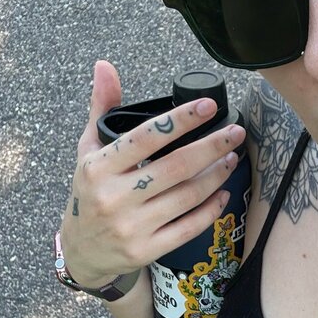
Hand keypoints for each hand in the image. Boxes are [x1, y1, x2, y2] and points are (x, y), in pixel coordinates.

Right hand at [59, 59, 243, 288]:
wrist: (80, 251)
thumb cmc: (90, 192)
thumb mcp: (87, 150)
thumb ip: (102, 108)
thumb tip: (105, 66)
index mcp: (99, 166)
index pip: (147, 137)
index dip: (182, 120)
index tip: (210, 106)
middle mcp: (114, 196)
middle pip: (176, 167)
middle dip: (212, 146)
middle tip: (236, 132)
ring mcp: (131, 226)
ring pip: (187, 196)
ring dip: (216, 175)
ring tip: (232, 158)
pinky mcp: (146, 250)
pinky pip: (188, 227)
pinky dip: (211, 209)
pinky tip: (224, 193)